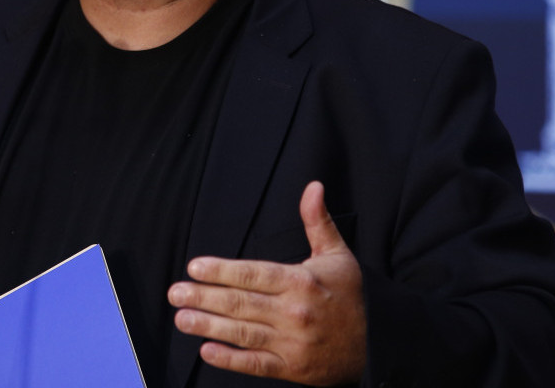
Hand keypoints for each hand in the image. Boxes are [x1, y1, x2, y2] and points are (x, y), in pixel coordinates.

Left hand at [167, 181, 365, 385]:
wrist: (380, 342)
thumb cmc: (352, 296)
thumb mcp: (337, 254)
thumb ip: (317, 221)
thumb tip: (313, 186)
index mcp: (301, 281)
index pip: (253, 274)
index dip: (221, 271)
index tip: (195, 267)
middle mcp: (294, 312)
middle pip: (241, 303)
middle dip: (203, 297)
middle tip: (175, 293)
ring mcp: (293, 343)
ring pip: (243, 333)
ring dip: (208, 326)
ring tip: (181, 318)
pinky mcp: (294, 368)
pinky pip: (257, 364)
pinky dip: (230, 360)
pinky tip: (206, 350)